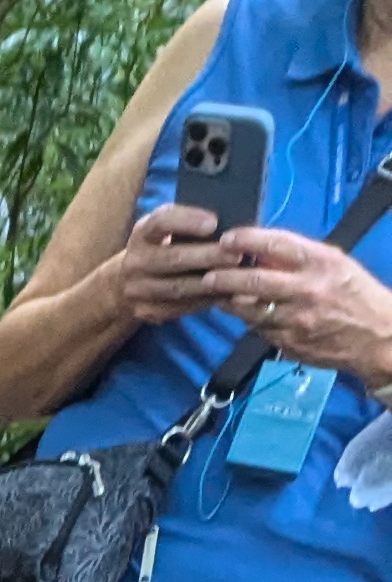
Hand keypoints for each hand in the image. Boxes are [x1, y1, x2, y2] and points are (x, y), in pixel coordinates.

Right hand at [117, 197, 228, 322]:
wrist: (126, 282)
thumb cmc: (161, 247)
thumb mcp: (165, 229)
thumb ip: (187, 222)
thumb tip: (228, 217)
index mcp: (142, 232)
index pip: (161, 221)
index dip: (187, 220)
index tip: (214, 222)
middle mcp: (134, 261)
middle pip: (173, 258)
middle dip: (207, 256)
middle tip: (237, 254)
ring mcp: (136, 289)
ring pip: (177, 287)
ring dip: (209, 282)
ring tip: (236, 276)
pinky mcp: (145, 311)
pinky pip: (178, 308)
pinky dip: (204, 301)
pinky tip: (224, 293)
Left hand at [208, 222, 391, 383]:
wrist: (375, 335)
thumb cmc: (354, 293)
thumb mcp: (333, 264)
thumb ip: (299, 257)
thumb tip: (261, 252)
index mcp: (320, 262)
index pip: (277, 245)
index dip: (248, 240)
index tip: (227, 238)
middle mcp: (307, 289)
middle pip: (255, 282)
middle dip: (225, 277)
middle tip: (207, 274)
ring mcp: (296, 319)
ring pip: (250, 310)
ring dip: (229, 302)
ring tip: (216, 294)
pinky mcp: (288, 343)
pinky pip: (259, 329)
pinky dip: (247, 320)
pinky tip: (240, 313)